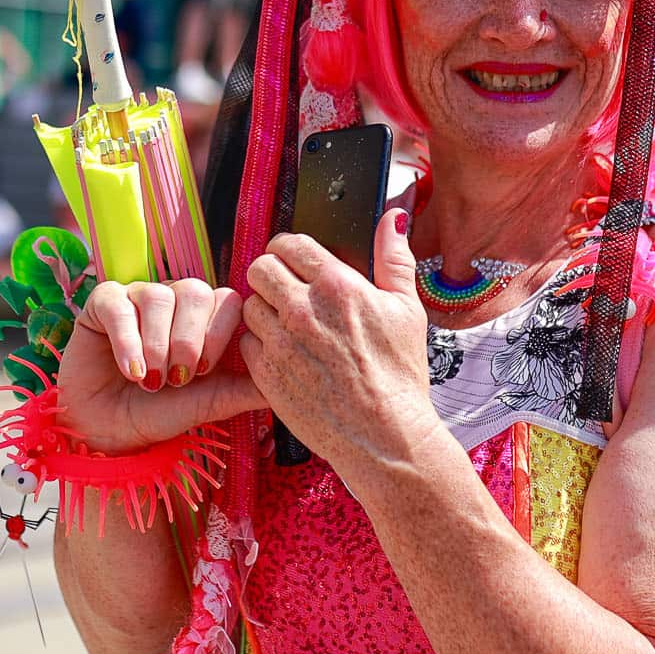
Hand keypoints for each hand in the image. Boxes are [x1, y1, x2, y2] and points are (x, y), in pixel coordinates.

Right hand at [60, 279, 263, 452]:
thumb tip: (286, 384)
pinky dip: (127, 340)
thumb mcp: (210, 403)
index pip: (228, 300)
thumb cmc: (161, 413)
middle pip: (196, 291)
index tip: (204, 371)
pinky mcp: (103, 303)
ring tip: (151, 380)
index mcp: (205, 319)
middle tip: (178, 378)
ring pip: (159, 297)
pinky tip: (130, 370)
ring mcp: (138, 297)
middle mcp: (175, 300)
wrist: (109, 432)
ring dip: (158, 344)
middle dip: (189, 340)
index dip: (219, 333)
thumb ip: (245, 389)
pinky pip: (119, 305)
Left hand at [239, 212, 434, 481]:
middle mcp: (303, 309)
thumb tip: (391, 218)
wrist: (385, 435)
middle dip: (270, 274)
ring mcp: (281, 343)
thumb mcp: (407, 309)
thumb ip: (394, 258)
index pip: (288, 244)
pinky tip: (284, 354)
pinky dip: (260, 345)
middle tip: (284, 289)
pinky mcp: (266, 374)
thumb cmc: (400, 375)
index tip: (292, 259)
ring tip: (287, 325)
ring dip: (264, 310)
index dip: (287, 248)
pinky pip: (247, 343)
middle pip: (259, 268)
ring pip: (249, 305)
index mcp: (337, 286)